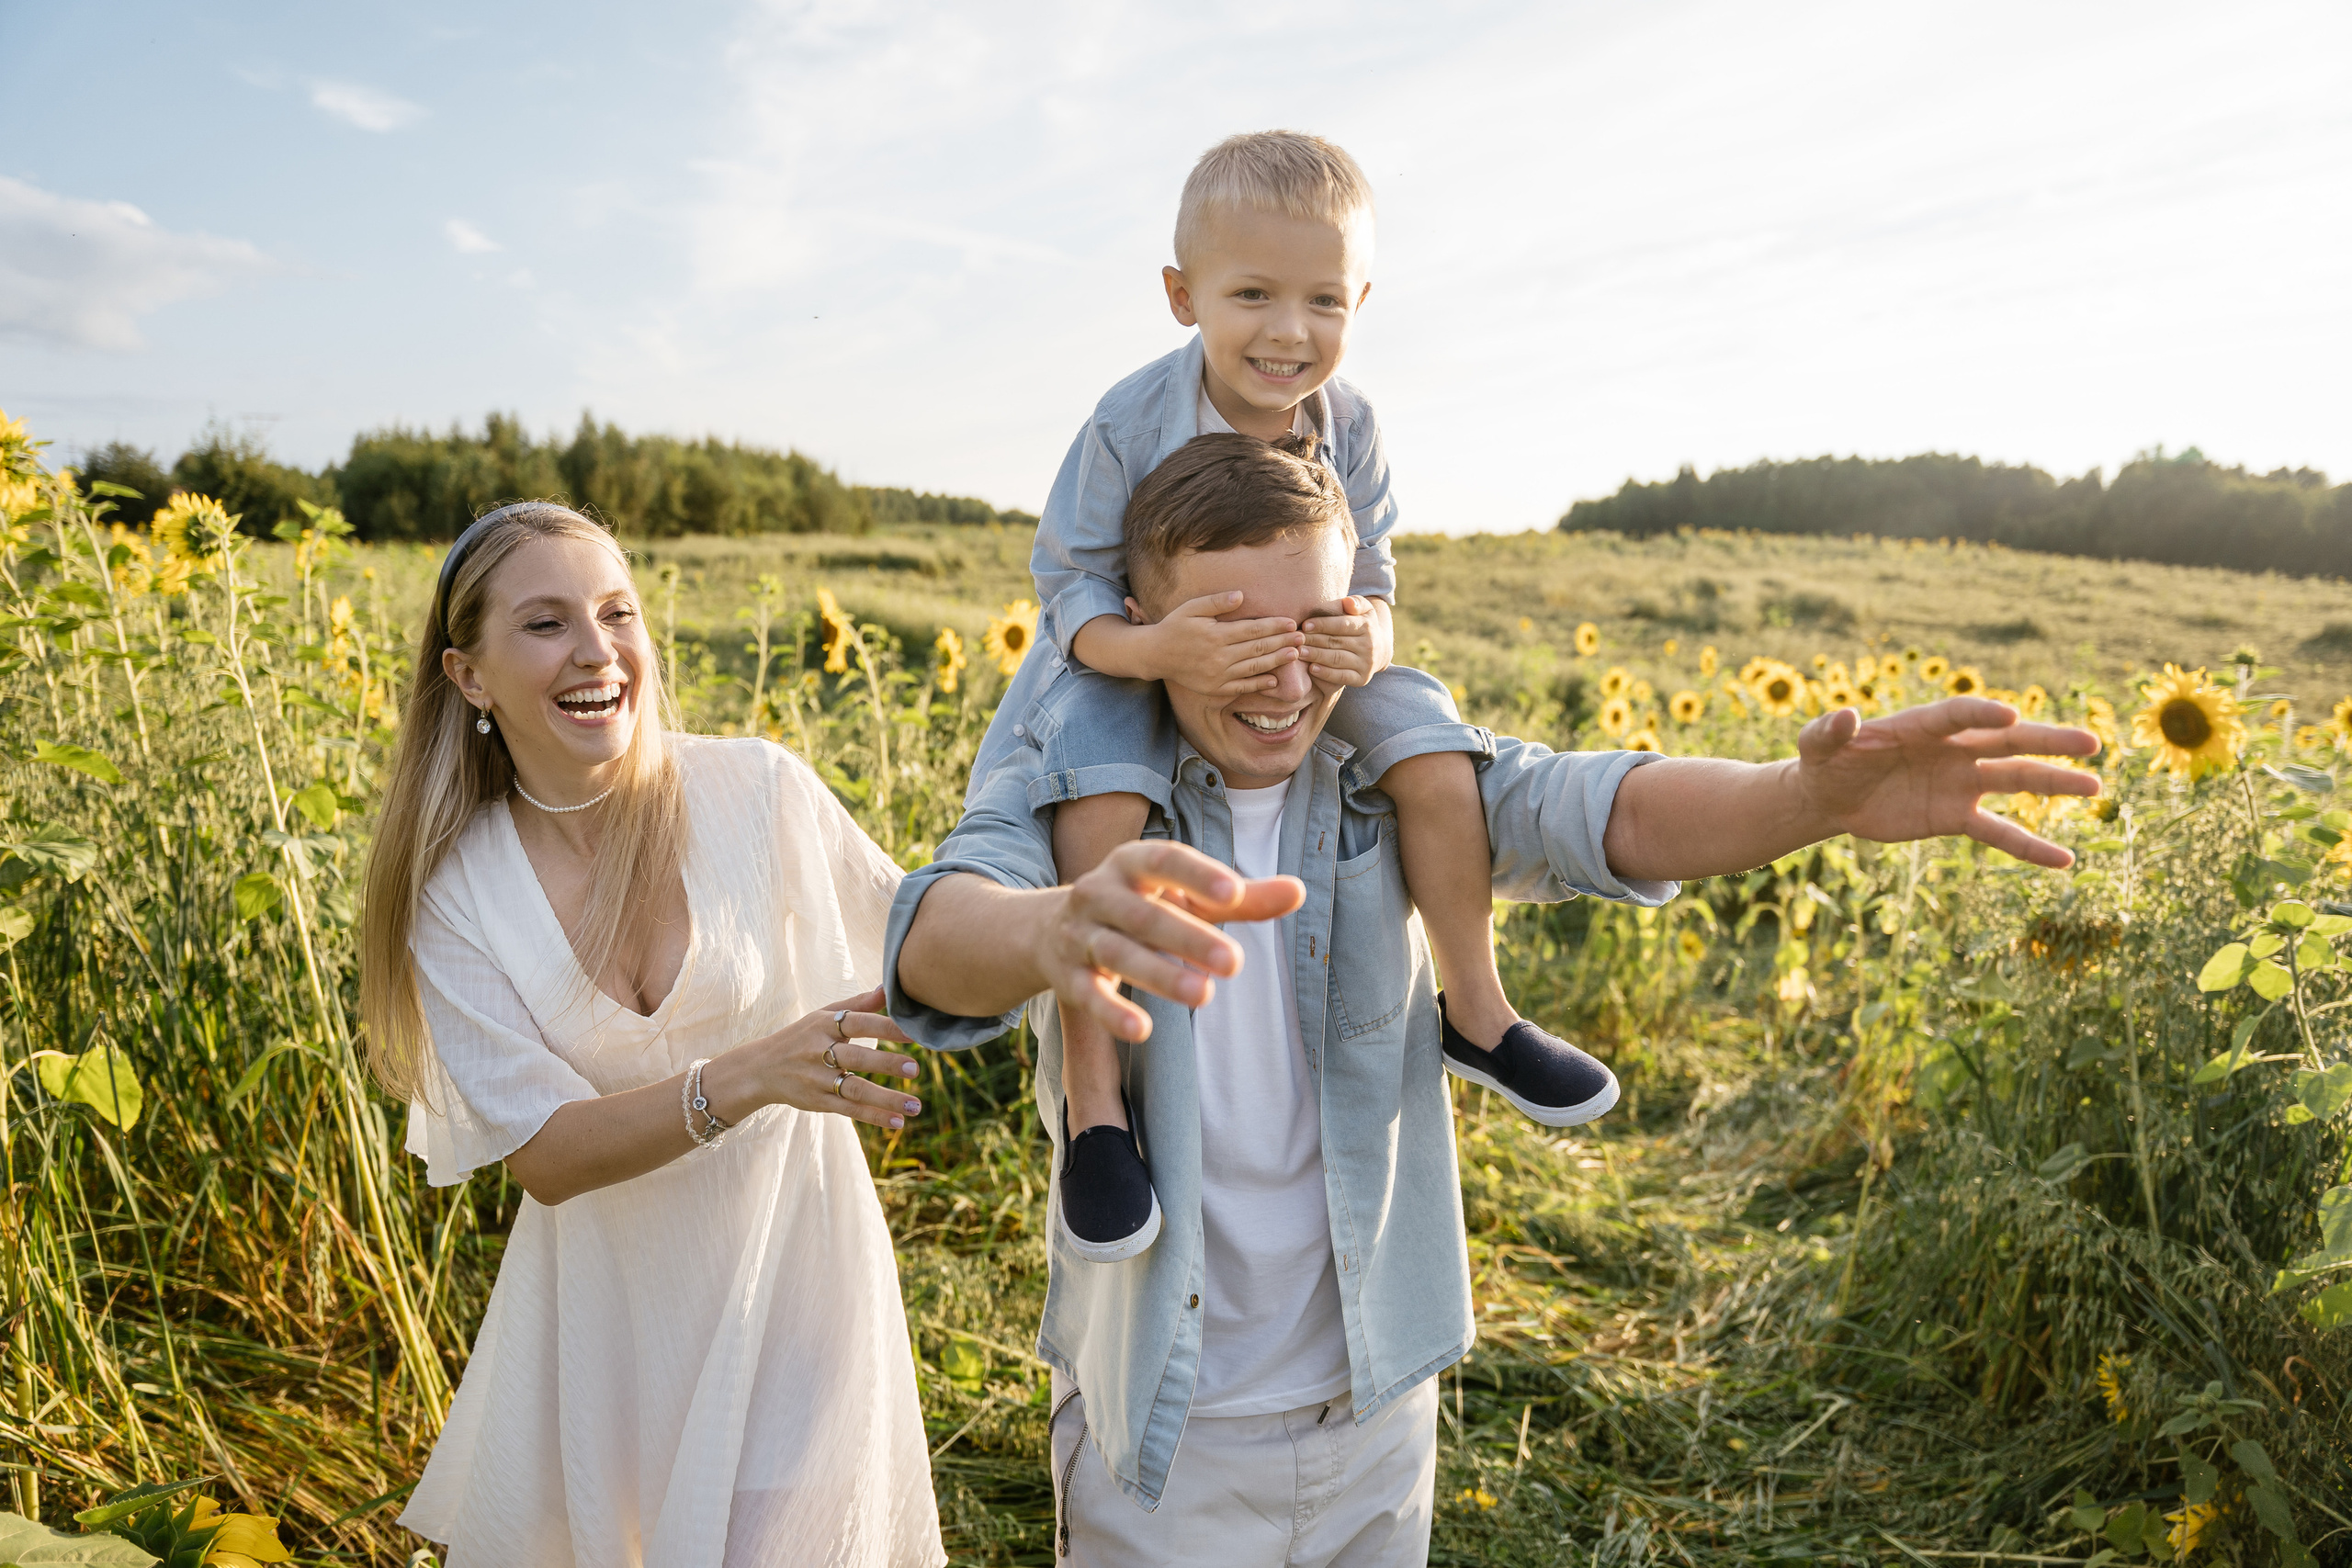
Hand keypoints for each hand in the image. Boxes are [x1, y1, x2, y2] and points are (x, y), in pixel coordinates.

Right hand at [750, 986, 924, 1130]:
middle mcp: (819, 1052)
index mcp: (824, 1026)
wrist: (761, 1068)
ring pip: (854, 1089)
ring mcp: (818, 1079)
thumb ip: (858, 1003)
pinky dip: (874, 1116)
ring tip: (915, 1106)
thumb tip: (888, 987)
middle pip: (856, 1058)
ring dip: (886, 1099)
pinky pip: (849, 1110)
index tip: (913, 1032)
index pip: (858, 1023)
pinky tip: (898, 1121)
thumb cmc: (801, 1036)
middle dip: (886, 1064)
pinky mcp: (818, 1102)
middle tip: (915, 1068)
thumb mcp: (823, 1015)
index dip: (885, 1027)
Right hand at [1047, 841, 1304, 1039]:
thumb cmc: (1140, 906)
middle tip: (1234, 963)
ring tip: (1204, 995)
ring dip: (1160, 975)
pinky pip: (1089, 996)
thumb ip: (1241, 899)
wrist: (1050, 929)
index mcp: (1132, 863)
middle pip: (1144, 916)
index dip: (1196, 875)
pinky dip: (1112, 1013)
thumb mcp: (1185, 897)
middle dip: (1188, 937)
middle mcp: (1099, 893)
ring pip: (1118, 954)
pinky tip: (1142, 1030)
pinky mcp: (1067, 978)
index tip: (1233, 892)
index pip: (1164, 860)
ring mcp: (1079, 936)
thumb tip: (1299, 891)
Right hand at [1128, 591, 1305, 698]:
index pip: (1252, 630)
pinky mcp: (1215, 689)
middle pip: (1258, 648)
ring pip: (1254, 667)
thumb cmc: (1175, 626)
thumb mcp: (1192, 608)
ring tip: (1295, 654)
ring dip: (1277, 661)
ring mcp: (1218, 675)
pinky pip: (1242, 687)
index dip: (1274, 626)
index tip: (1291, 622)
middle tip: (1302, 636)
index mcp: (1215, 634)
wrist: (1156, 655)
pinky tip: (1274, 680)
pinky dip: (1259, 684)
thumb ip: (1217, 602)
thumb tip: (1241, 595)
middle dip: (1283, 641)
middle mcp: (1219, 656)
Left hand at [1302, 595, 1389, 687]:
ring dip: (1316, 656)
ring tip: (1299, 652)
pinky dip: (1326, 673)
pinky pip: (1342, 677)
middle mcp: (1369, 646)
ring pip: (1337, 659)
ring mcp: (1366, 663)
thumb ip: (1355, 603)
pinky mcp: (1361, 679)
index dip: (1322, 625)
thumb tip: (1348, 603)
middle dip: (1314, 640)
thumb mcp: (1364, 609)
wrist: (1378, 650)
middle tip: (1296, 640)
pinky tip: (1312, 668)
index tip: (1305, 625)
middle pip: (1336, 642)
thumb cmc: (1361, 625)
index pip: (1342, 625)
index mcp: (1367, 626)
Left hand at [1795, 697, 2101, 867]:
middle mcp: (1952, 749)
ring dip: (2053, 784)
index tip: (2010, 716)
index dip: (1982, 714)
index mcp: (1922, 725)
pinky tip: (2064, 860)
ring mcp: (1959, 783)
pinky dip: (2029, 846)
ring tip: (2095, 788)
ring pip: (2014, 781)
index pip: (1960, 715)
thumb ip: (1829, 730)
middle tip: (2092, 744)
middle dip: (2047, 741)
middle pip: (2006, 742)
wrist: (1829, 797)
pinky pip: (1998, 832)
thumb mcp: (1816, 743)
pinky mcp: (1955, 817)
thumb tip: (1845, 716)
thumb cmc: (1824, 760)